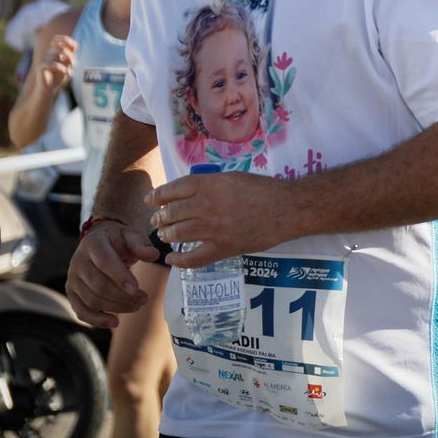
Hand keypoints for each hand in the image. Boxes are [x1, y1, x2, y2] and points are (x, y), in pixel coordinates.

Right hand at [36, 34, 77, 93]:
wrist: (50, 89)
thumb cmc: (59, 77)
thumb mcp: (68, 65)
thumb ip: (71, 55)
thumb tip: (75, 44)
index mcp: (54, 52)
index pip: (56, 39)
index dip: (65, 39)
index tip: (75, 45)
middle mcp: (48, 54)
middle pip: (57, 44)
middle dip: (68, 52)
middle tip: (74, 63)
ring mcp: (43, 59)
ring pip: (55, 52)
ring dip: (67, 59)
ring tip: (70, 68)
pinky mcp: (40, 66)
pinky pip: (51, 63)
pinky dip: (61, 67)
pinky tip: (67, 72)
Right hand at [65, 221, 158, 327]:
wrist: (100, 241)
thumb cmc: (119, 239)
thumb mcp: (132, 235)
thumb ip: (142, 244)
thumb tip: (153, 255)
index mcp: (93, 243)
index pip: (104, 262)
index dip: (120, 277)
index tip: (136, 289)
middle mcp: (78, 261)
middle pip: (99, 285)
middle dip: (123, 296)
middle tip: (144, 299)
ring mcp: (73, 278)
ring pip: (92, 300)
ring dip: (117, 307)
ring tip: (138, 305)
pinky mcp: (72, 292)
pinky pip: (81, 311)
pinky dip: (96, 320)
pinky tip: (115, 322)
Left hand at [147, 170, 295, 266]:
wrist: (287, 209)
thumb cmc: (264, 189)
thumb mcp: (233, 177)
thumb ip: (210, 184)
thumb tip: (191, 191)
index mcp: (209, 184)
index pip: (173, 190)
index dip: (158, 196)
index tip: (150, 200)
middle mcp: (206, 205)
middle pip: (171, 212)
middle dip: (160, 217)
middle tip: (157, 220)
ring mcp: (212, 228)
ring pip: (177, 233)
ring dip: (166, 235)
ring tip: (164, 235)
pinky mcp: (222, 248)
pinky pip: (193, 258)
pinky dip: (179, 260)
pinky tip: (172, 259)